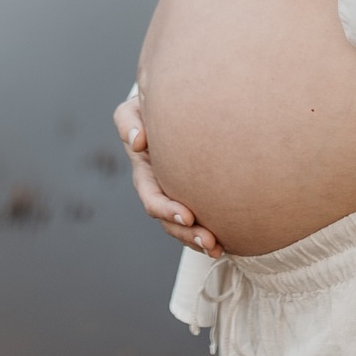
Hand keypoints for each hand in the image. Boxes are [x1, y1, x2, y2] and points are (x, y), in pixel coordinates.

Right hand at [113, 93, 222, 257]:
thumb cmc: (148, 108)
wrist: (169, 107)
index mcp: (145, 172)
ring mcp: (175, 193)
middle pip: (170, 220)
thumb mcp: (132, 111)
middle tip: (209, 241)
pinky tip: (228, 240)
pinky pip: (199, 217)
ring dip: (199, 239)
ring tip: (218, 248)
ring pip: (184, 226)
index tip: (188, 216)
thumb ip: (128, 123)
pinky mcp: (193, 193)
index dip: (167, 209)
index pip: (152, 198)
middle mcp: (159, 188)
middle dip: (188, 234)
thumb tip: (138, 142)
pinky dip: (211, 229)